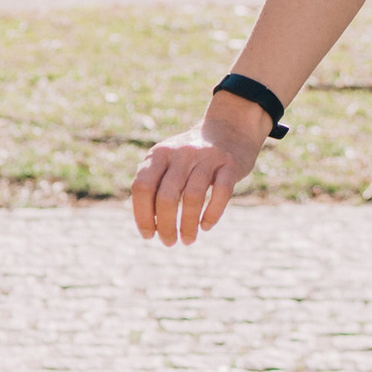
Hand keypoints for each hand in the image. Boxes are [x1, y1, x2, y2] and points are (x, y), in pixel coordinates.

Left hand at [131, 92, 271, 246]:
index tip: (148, 235)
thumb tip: (147, 225)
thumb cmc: (191, 158)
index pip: (142, 187)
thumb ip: (153, 186)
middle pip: (166, 196)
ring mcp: (207, 157)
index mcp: (159, 154)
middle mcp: (181, 153)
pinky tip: (206, 226)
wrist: (228, 129)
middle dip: (165, 226)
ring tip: (187, 240)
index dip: (142, 215)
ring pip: (193, 197)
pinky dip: (212, 214)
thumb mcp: (167, 162)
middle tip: (169, 242)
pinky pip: (221, 193)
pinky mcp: (230, 164)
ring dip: (188, 225)